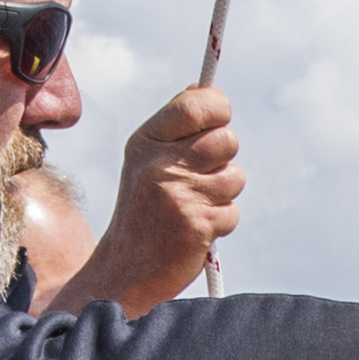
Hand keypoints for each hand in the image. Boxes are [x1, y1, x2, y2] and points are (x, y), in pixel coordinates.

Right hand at [88, 83, 244, 312]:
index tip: (218, 120)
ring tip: (194, 207)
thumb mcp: (145, 161)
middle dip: (223, 159)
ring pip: (234, 177)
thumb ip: (175, 127)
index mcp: (146, 141)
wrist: (124, 271)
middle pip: (226, 140)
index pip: (197, 104)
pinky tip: (195, 231)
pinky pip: (232, 212)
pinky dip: (221, 223)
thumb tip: (202, 88)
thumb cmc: (143, 212)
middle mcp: (159, 163)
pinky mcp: (197, 224)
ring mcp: (178, 194)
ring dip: (223, 195)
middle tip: (201, 178)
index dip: (218, 108)